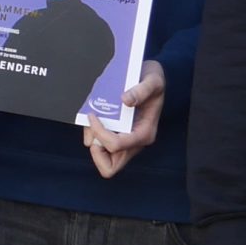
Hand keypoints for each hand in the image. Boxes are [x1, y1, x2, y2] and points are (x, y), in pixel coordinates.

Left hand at [85, 61, 164, 177]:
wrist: (151, 79)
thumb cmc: (153, 81)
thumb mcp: (153, 80)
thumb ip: (141, 90)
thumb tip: (125, 100)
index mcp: (144, 133)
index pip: (117, 145)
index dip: (100, 133)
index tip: (93, 115)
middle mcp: (135, 142)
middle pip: (110, 166)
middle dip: (96, 150)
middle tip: (94, 127)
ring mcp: (126, 141)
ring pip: (103, 159)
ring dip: (93, 140)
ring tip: (93, 118)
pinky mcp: (118, 136)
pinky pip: (100, 146)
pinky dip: (92, 134)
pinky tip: (94, 117)